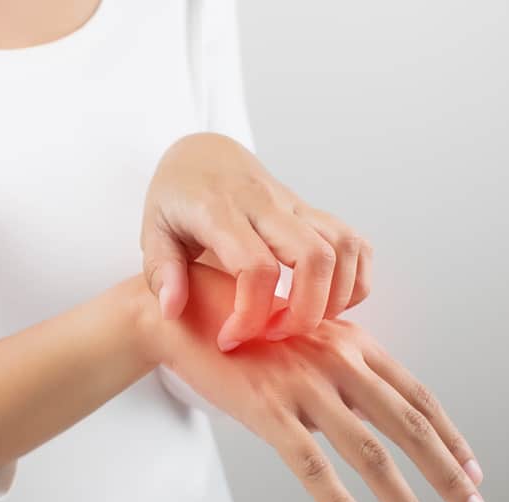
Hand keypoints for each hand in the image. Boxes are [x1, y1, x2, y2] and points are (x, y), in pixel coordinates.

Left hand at [141, 132, 372, 351]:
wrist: (203, 154)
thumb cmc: (176, 197)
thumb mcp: (153, 230)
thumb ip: (162, 271)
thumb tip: (173, 310)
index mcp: (221, 212)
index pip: (255, 267)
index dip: (250, 314)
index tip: (231, 339)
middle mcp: (266, 205)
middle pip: (314, 257)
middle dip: (306, 312)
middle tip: (277, 334)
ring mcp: (296, 206)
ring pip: (344, 248)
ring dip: (336, 297)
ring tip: (304, 321)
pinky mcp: (313, 212)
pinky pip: (355, 243)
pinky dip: (355, 280)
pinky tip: (328, 302)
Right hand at [146, 262, 486, 501]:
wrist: (178, 311)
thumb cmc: (239, 326)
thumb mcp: (302, 336)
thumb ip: (338, 366)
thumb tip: (369, 408)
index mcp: (351, 342)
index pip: (416, 396)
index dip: (450, 436)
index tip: (472, 470)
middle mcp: (338, 360)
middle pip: (410, 426)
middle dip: (448, 475)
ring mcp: (304, 385)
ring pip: (371, 454)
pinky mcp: (267, 409)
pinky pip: (312, 466)